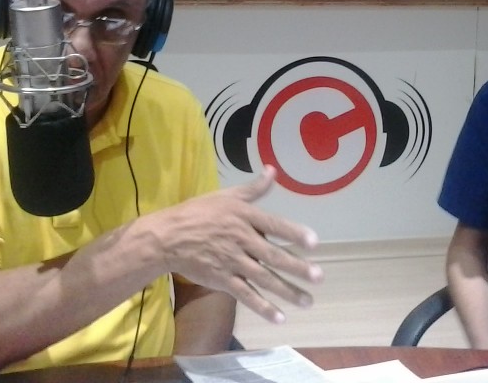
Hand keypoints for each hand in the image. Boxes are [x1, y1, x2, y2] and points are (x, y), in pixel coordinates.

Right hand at [151, 165, 322, 322]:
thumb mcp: (227, 196)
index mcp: (244, 217)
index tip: (314, 243)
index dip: (294, 233)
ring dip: (287, 291)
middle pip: (273, 256)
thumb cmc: (199, 213)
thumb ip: (253, 188)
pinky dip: (263, 307)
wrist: (168, 237)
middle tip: (319, 277)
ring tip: (307, 301)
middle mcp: (242, 240)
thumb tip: (273, 170)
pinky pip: (246, 295)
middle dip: (297, 267)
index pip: (274, 225)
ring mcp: (233, 262)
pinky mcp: (223, 280)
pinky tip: (280, 318)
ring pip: (264, 278)